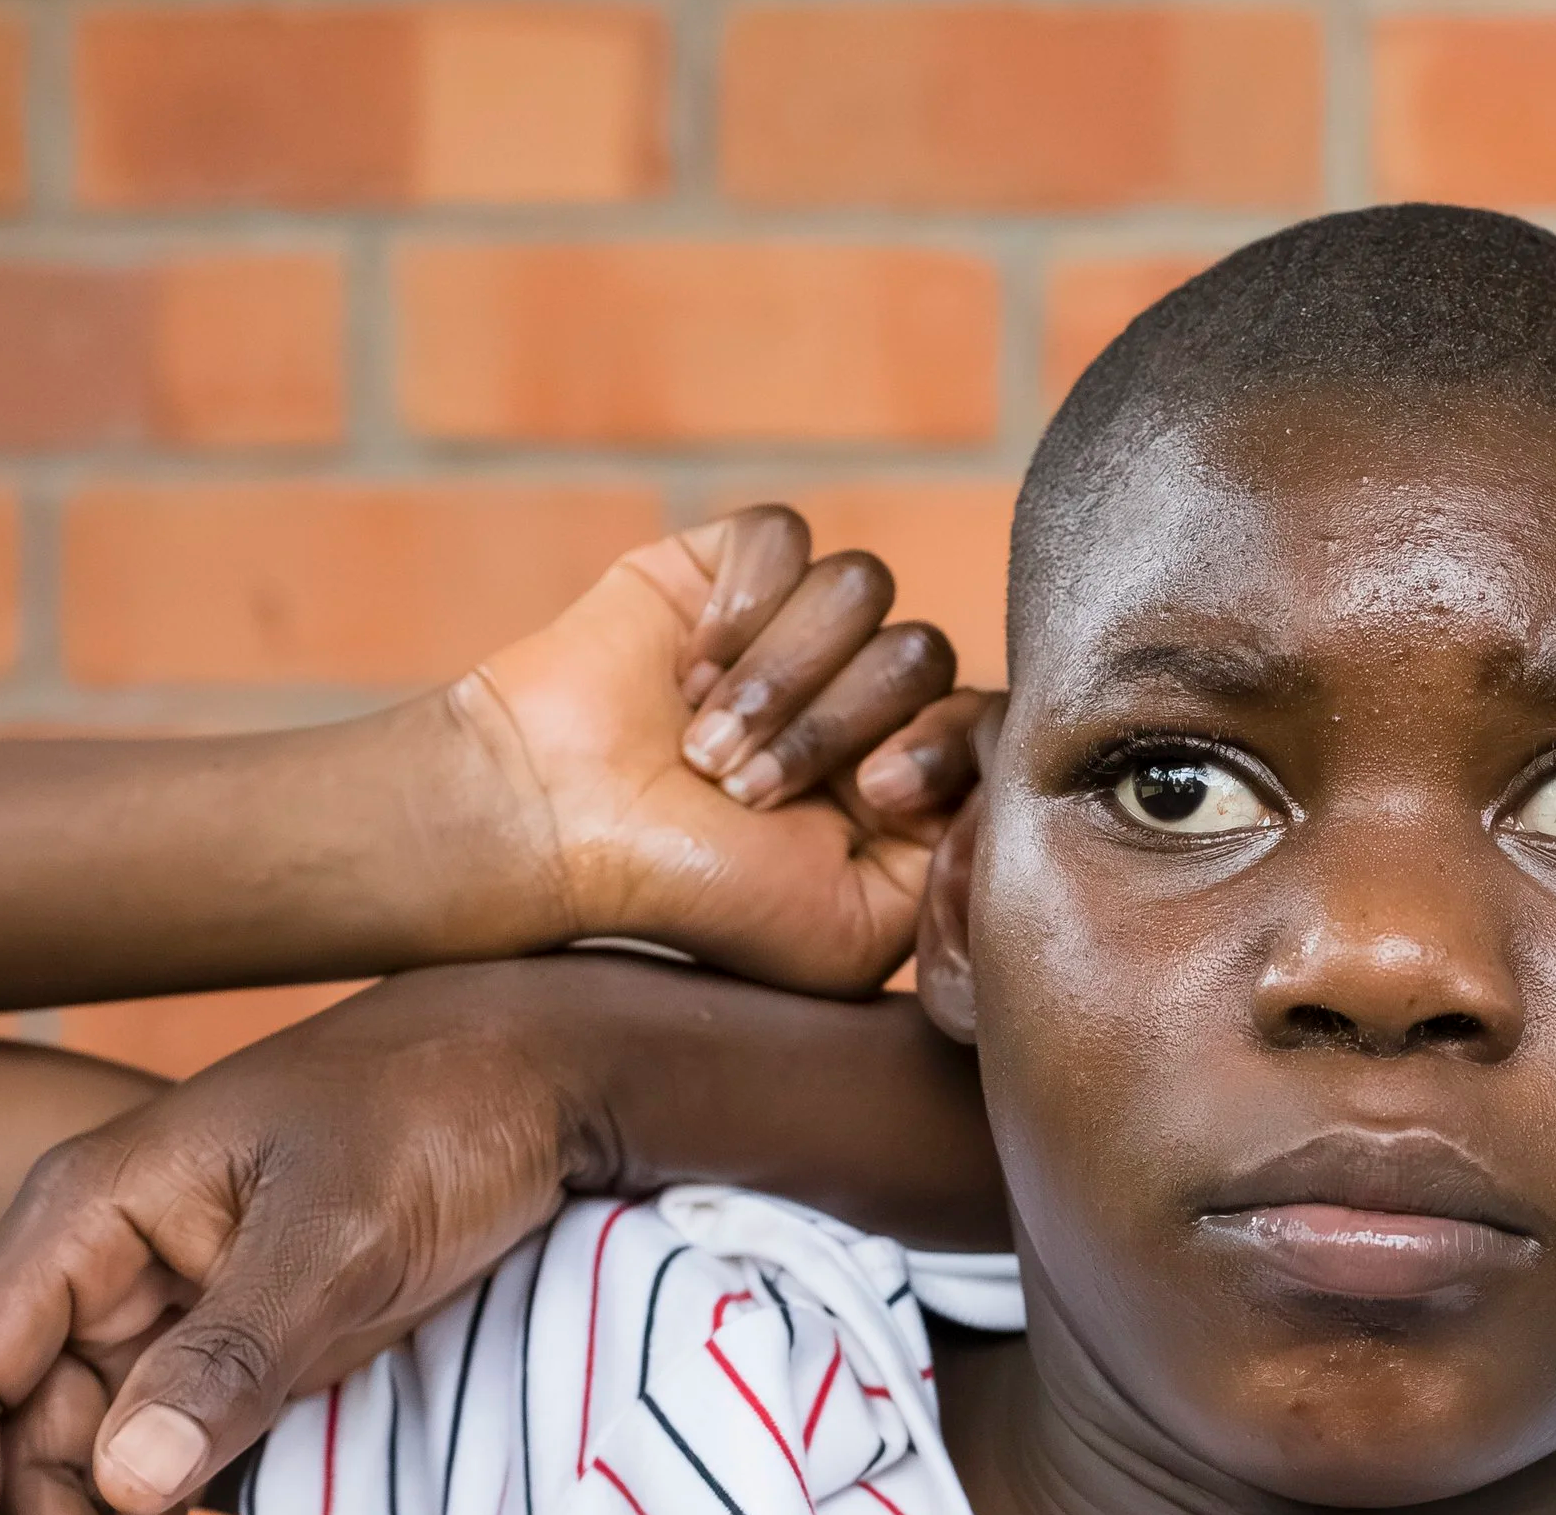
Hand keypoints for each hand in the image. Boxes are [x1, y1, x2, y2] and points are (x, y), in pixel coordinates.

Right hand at [0, 958, 1002, 1514]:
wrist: (536, 1086)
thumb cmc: (435, 1121)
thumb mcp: (344, 1232)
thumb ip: (237, 1350)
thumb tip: (127, 1481)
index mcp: (91, 1218)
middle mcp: (105, 1273)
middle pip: (36, 1449)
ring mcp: (168, 1321)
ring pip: (99, 1475)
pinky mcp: (237, 1358)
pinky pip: (174, 1466)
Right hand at [457, 504, 991, 993]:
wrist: (558, 832)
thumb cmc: (699, 898)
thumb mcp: (855, 934)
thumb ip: (952, 874)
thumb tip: (997, 797)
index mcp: (899, 778)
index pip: (984, 720)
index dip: (942, 746)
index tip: (872, 794)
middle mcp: (858, 697)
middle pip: (922, 654)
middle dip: (834, 725)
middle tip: (748, 787)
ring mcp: (796, 628)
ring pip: (862, 590)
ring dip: (778, 675)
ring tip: (705, 741)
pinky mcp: (728, 568)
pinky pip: (786, 538)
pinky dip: (741, 606)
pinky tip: (687, 666)